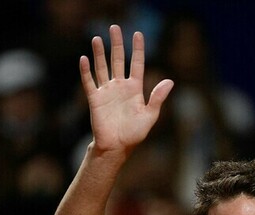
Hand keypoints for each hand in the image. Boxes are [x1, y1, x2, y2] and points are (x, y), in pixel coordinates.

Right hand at [80, 25, 172, 156]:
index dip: (137, 49)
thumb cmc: (134, 134)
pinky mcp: (95, 99)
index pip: (136, 64)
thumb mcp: (149, 116)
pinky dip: (86, 71)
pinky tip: (84, 58)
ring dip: (100, 53)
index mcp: (135, 89)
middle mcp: (120, 87)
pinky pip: (89, 82)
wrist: (116, 147)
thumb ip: (158, 98)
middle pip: (118, 60)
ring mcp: (107, 92)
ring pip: (103, 67)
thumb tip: (170, 81)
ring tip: (98, 38)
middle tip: (115, 27)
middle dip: (117, 44)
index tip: (138, 34)